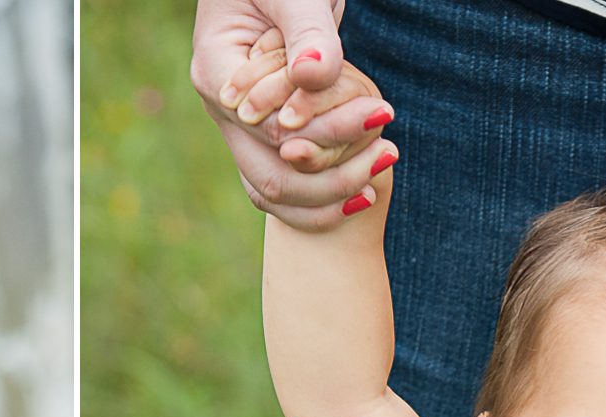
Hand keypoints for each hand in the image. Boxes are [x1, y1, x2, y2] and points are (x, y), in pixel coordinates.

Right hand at [193, 0, 390, 226]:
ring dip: (330, 192)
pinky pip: (286, 179)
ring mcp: (241, 127)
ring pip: (276, 189)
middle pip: (270, 174)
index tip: (380, 113)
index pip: (271, 127)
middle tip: (389, 152)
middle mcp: (226, 110)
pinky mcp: (264, 132)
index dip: (324, 131)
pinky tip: (362, 188)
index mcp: (217, 73)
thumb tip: (312, 77)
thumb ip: (307, 35)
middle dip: (332, 175)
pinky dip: (322, 191)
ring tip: (382, 169)